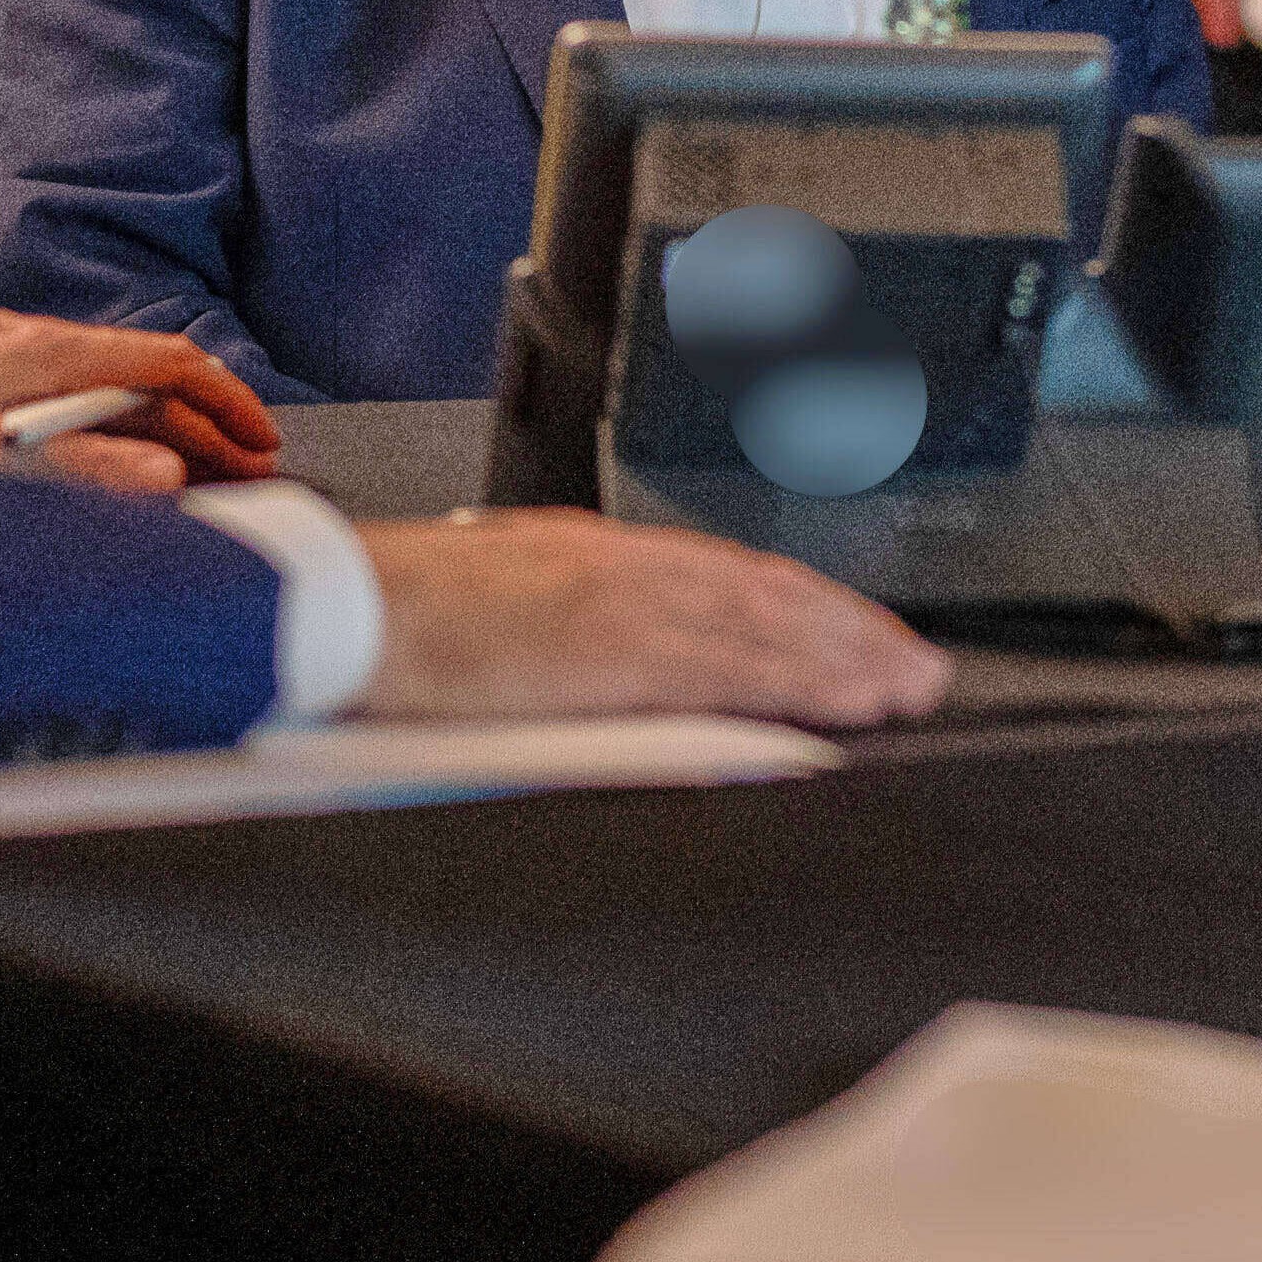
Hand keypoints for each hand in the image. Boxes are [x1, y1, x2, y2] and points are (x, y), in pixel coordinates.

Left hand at [0, 311, 271, 494]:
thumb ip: (83, 471)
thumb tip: (168, 478)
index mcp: (54, 353)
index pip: (172, 365)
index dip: (227, 404)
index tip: (263, 443)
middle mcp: (40, 343)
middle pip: (147, 381)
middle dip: (203, 428)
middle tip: (243, 475)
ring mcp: (11, 354)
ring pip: (108, 389)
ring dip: (156, 431)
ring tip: (188, 476)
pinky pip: (70, 396)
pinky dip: (109, 428)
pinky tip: (102, 460)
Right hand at [351, 513, 947, 729]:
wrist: (344, 609)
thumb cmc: (403, 616)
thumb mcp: (507, 602)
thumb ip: (575, 625)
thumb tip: (621, 664)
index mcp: (600, 556)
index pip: (729, 576)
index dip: (805, 607)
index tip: (856, 635)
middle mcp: (628, 567)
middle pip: (769, 594)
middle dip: (852, 632)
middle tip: (916, 669)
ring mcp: (627, 606)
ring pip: (768, 627)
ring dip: (848, 659)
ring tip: (907, 690)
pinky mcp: (616, 653)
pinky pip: (731, 669)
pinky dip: (799, 683)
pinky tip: (846, 705)